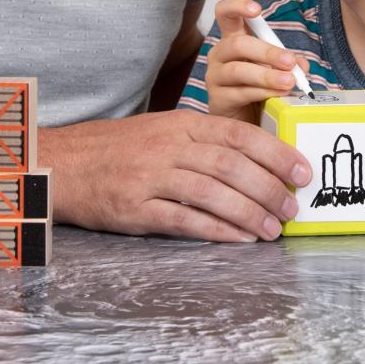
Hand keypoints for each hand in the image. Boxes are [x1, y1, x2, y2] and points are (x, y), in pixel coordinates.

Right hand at [49, 108, 312, 242]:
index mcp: (181, 124)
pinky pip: (183, 220)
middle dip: (268, 188)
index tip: (302, 171)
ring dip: (248, 213)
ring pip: (212, 193)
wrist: (62, 164)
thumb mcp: (162, 130)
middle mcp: (169, 147)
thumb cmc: (119, 149)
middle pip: (231, 165)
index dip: (275, 153)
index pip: (238, 134)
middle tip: (292, 208)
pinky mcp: (135, 209)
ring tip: (271, 230)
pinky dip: (216, 230)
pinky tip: (238, 239)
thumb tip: (255, 160)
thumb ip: (203, 141)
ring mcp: (150, 178)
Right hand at [203, 0, 305, 121]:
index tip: (256, 10)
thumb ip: (288, 64)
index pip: (225, 14)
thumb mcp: (275, 70)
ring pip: (238, 70)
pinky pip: (240, 92)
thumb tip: (301, 65)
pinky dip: (262, 92)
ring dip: (267, 75)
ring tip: (288, 82)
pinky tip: (277, 95)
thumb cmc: (257, 89)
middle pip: (237, 44)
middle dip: (267, 51)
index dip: (237, 6)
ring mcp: (215, 76)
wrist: (245, 121)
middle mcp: (220, 55)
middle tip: (289, 61)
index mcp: (233, 40)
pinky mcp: (217, 99)